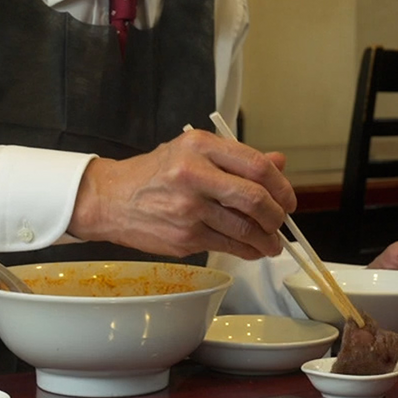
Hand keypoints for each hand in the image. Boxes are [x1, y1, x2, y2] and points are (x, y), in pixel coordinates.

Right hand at [68, 129, 292, 259]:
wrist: (110, 199)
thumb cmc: (154, 173)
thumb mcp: (193, 152)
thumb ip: (236, 158)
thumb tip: (279, 164)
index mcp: (200, 146)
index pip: (256, 166)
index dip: (281, 185)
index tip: (287, 198)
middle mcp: (194, 175)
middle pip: (255, 198)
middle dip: (277, 215)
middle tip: (282, 222)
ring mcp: (189, 209)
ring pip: (244, 228)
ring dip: (266, 239)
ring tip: (272, 243)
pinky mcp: (184, 237)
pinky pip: (227, 245)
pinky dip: (247, 251)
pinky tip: (252, 250)